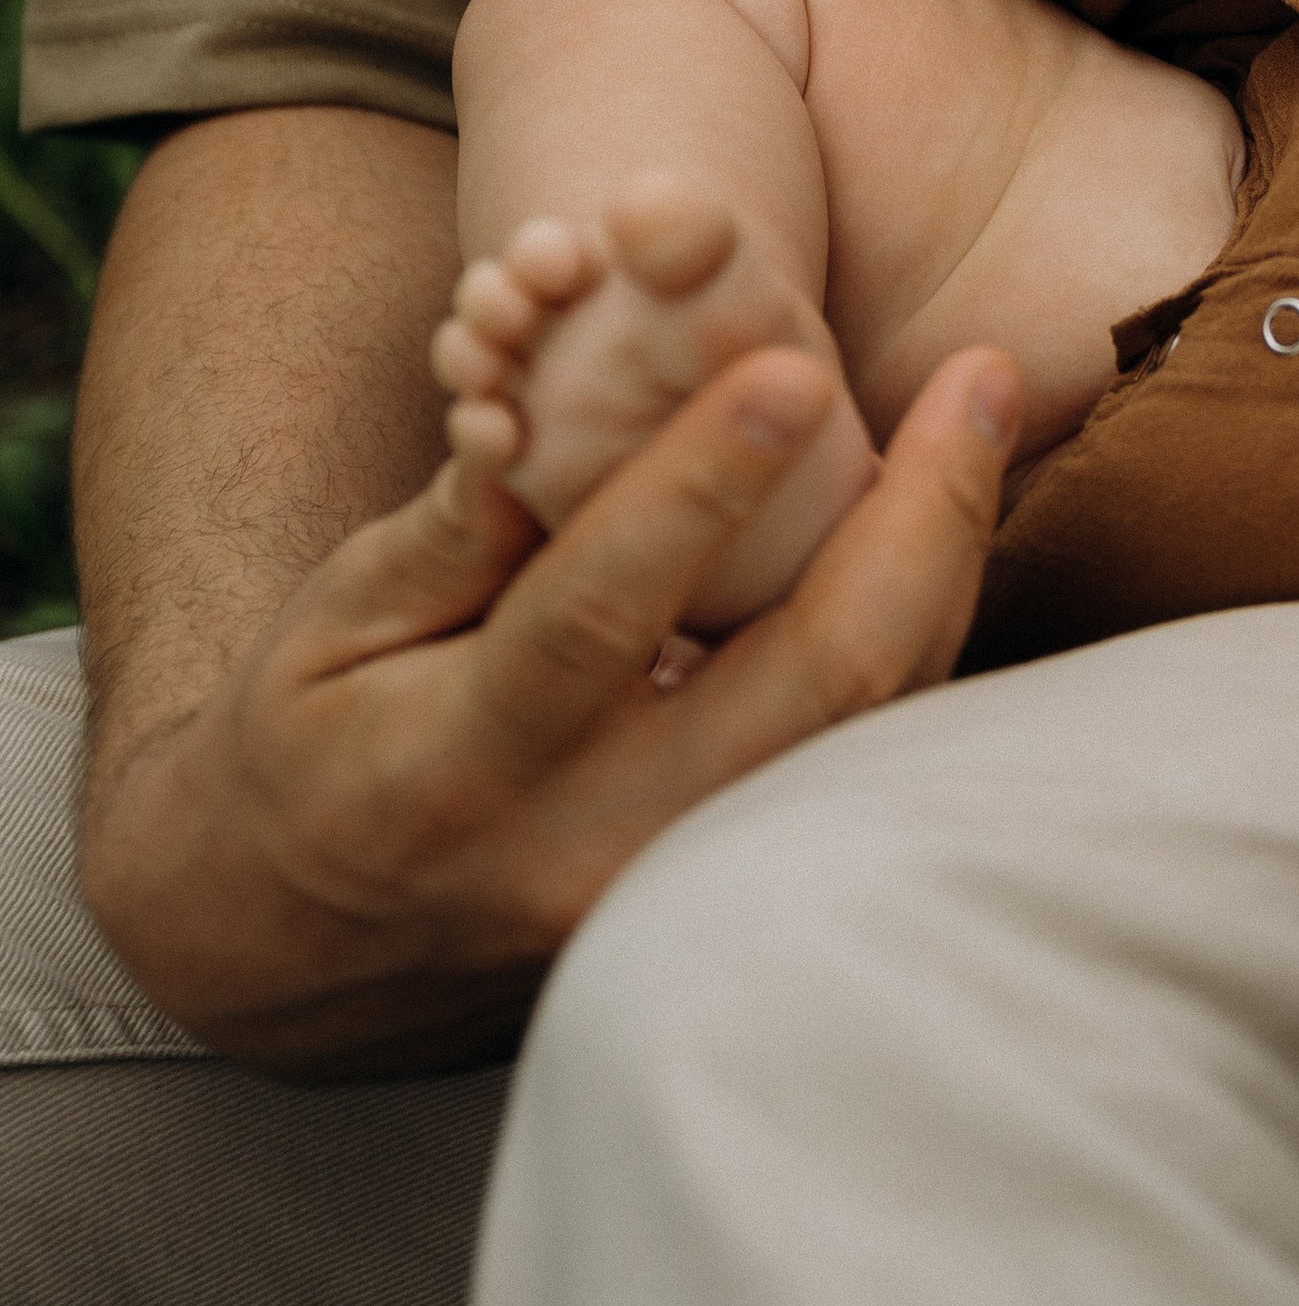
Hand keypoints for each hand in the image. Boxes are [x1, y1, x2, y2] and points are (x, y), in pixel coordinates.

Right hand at [80, 339, 1016, 1075]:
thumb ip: (453, 529)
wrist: (311, 938)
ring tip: (979, 418)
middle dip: (914, 520)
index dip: (700, 490)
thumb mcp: (335, 621)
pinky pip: (864, 753)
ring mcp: (685, 889)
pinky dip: (920, 628)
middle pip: (808, 691)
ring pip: (870, 727)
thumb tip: (550, 406)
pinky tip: (945, 517)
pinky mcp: (745, 889)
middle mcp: (591, 848)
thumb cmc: (319, 737)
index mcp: (455, 769)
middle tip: (976, 374)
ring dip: (945, 564)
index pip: (599, 617)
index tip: (792, 366)